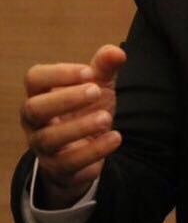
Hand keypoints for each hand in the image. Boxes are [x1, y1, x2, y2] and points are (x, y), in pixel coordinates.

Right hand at [20, 44, 126, 209]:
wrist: (87, 148)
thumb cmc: (86, 108)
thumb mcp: (97, 85)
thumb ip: (105, 67)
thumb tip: (117, 52)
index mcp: (41, 93)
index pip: (35, 78)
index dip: (59, 73)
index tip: (89, 71)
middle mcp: (34, 121)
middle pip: (34, 108)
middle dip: (65, 99)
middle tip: (97, 91)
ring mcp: (43, 147)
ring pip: (49, 139)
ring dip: (80, 127)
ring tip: (107, 118)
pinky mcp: (58, 169)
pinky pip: (68, 165)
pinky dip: (93, 152)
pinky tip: (115, 138)